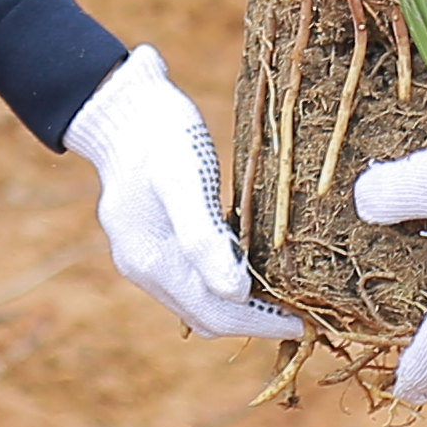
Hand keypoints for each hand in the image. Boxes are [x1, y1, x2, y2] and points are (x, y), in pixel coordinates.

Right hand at [66, 48, 302, 341]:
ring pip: (197, 303)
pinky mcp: (147, 240)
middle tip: (302, 311)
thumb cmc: (161, 135)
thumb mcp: (186, 178)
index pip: (216, 315)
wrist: (122, 103)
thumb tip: (236, 295)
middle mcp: (143, 268)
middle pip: (207, 316)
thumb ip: (203, 237)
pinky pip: (189, 281)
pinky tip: (247, 264)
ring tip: (283, 292)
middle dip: (254, 318)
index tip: (304, 321)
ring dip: (239, 305)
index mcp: (152, 260)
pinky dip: (220, 284)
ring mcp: (141, 257)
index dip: (261, 322)